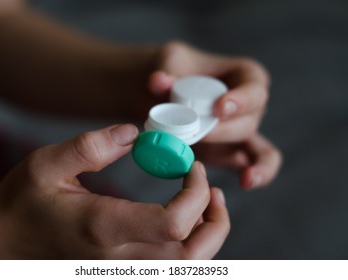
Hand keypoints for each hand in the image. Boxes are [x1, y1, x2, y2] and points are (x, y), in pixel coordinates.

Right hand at [0, 124, 228, 258]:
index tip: (190, 166)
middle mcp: (117, 257)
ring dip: (208, 234)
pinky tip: (185, 217)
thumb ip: (91, 146)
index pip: (173, 225)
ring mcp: (121, 268)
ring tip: (207, 200)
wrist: (4, 240)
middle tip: (213, 188)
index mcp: (102, 227)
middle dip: (215, 219)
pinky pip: (171, 264)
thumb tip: (135, 133)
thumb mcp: (46, 163)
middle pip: (192, 255)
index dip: (195, 194)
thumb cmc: (23, 200)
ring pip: (187, 265)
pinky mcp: (122, 267)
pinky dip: (191, 243)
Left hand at [148, 42, 280, 188]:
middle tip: (198, 135)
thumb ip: (165, 72)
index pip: (254, 87)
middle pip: (250, 121)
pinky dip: (256, 175)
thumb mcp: (168, 63)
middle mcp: (249, 106)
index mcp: (245, 76)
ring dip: (253, 164)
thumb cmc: (174, 73)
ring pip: (260, 149)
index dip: (241, 99)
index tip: (218, 108)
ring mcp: (241, 132)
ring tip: (248, 178)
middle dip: (224, 132)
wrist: (161, 94)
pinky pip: (252, 165)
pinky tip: (247, 183)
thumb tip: (158, 81)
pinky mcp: (231, 153)